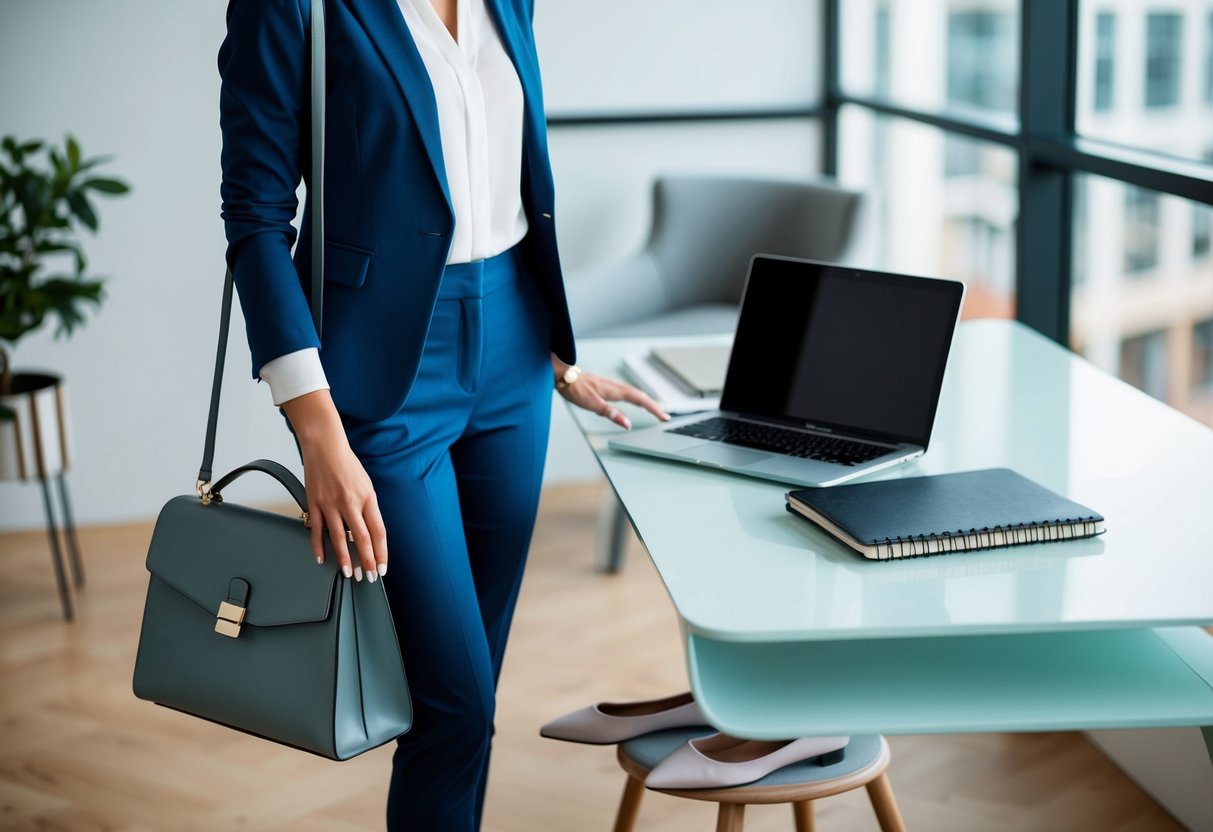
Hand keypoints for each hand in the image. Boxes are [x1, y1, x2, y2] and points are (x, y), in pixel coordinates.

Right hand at [282, 390, 387, 581]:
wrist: (325, 446)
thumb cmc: (347, 464)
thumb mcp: (366, 484)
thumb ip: (368, 507)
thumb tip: (370, 531)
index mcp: (368, 498)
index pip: (378, 531)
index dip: (381, 552)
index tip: (382, 567)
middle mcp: (350, 502)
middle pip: (362, 538)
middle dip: (367, 561)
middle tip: (368, 577)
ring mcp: (330, 504)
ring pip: (339, 538)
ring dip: (344, 559)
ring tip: (348, 573)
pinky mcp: (314, 503)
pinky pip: (317, 530)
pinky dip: (318, 547)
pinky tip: (321, 559)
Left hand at [553, 356, 669, 428]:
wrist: (563, 375)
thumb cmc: (575, 388)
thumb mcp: (592, 404)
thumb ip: (611, 414)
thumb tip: (627, 424)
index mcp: (615, 391)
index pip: (641, 400)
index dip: (654, 409)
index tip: (664, 417)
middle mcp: (616, 387)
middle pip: (641, 396)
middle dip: (654, 406)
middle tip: (665, 416)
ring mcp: (611, 386)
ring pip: (635, 393)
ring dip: (647, 401)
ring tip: (655, 409)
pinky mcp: (606, 387)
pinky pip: (627, 392)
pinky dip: (636, 397)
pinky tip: (634, 400)